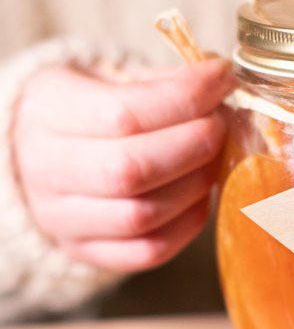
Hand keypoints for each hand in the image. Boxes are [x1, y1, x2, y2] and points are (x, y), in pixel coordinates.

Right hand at [12, 59, 235, 271]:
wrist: (35, 153)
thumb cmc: (87, 108)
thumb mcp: (110, 77)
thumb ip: (162, 82)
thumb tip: (219, 82)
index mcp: (49, 109)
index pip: (124, 113)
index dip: (186, 98)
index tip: (222, 79)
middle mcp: (44, 168)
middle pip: (132, 169)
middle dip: (194, 144)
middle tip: (220, 124)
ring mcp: (60, 218)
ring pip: (141, 215)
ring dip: (195, 185)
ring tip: (213, 158)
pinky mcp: (85, 250)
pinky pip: (148, 251)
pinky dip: (187, 224)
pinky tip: (199, 196)